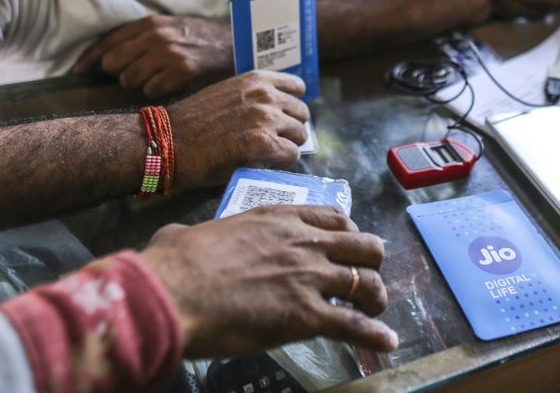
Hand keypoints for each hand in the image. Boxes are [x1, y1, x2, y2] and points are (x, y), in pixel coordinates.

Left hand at [73, 15, 232, 97]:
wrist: (235, 42)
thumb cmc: (198, 37)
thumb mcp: (168, 26)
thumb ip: (139, 37)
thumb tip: (104, 58)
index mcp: (149, 23)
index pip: (107, 41)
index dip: (88, 58)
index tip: (77, 71)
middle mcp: (155, 37)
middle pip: (113, 64)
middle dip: (119, 72)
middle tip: (134, 73)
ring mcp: (168, 55)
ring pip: (130, 79)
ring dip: (139, 83)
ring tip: (156, 77)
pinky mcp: (181, 72)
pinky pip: (151, 90)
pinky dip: (157, 90)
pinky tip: (169, 83)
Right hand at [142, 205, 396, 357]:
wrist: (174, 291)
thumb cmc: (174, 264)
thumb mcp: (188, 233)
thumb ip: (194, 234)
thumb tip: (175, 238)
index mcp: (278, 219)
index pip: (334, 218)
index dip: (348, 235)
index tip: (346, 250)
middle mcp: (303, 243)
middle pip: (363, 246)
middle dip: (369, 264)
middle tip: (361, 282)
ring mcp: (309, 278)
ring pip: (367, 283)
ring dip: (375, 299)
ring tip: (373, 314)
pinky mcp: (308, 315)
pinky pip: (355, 325)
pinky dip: (374, 334)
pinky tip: (386, 341)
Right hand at [166, 70, 308, 187]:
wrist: (165, 141)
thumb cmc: (192, 123)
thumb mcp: (227, 95)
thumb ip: (253, 99)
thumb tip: (279, 114)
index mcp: (256, 79)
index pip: (297, 88)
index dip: (291, 106)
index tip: (282, 118)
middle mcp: (265, 95)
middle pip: (302, 113)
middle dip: (290, 129)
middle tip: (272, 142)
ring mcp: (265, 118)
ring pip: (299, 136)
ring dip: (286, 146)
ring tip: (265, 154)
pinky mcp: (262, 144)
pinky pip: (290, 156)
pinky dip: (279, 163)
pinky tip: (260, 164)